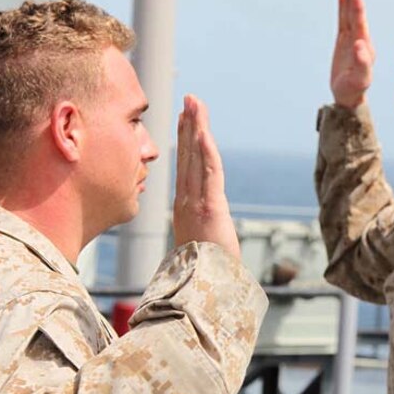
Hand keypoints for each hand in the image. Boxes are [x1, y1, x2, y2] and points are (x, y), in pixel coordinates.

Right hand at [172, 95, 240, 260]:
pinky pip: (208, 174)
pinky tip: (204, 132)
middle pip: (187, 156)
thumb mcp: (199, 249)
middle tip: (189, 99)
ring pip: (195, 158)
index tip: (184, 120)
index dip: (184, 141)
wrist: (205, 294)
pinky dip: (205, 151)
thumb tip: (195, 235)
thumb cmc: (205, 275)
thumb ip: (196, 237)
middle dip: (188, 125)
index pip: (184, 167)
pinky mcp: (210, 208)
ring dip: (196, 128)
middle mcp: (186, 202)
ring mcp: (196, 204)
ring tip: (195, 103)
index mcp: (183, 209)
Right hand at [330, 0, 374, 108]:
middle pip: (356, 14)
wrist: (348, 96)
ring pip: (350, 15)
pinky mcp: (344, 41)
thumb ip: (362, 63)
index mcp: (366, 46)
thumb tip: (359, 44)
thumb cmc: (355, 89)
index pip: (361, 23)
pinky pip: (343, 21)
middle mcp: (361, 39)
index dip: (358, 8)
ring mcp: (352, 39)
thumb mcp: (360, 79)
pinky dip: (342, 8)